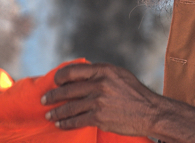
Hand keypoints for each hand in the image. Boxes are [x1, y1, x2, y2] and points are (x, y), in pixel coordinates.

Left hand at [41, 62, 157, 136]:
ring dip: (56, 112)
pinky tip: (60, 124)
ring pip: (69, 107)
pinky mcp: (99, 117)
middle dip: (52, 96)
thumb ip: (100, 73)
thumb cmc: (134, 92)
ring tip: (49, 115)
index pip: (72, 71)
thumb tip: (80, 74)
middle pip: (67, 90)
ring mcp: (98, 101)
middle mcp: (99, 84)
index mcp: (103, 70)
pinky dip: (66, 123)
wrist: (149, 111)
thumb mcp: (119, 74)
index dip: (59, 77)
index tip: (55, 82)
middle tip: (44, 100)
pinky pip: (76, 120)